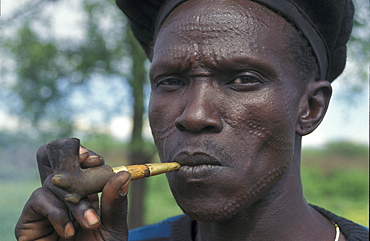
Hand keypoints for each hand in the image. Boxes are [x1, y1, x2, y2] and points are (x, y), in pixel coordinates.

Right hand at [15, 140, 130, 240]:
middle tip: (91, 166)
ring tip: (89, 223)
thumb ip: (115, 203)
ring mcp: (47, 208)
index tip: (95, 159)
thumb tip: (124, 173)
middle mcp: (65, 198)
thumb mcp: (112, 230)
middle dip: (77, 167)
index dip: (86, 157)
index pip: (82, 167)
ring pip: (54, 183)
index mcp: (87, 196)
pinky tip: (68, 232)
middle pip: (62, 167)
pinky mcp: (30, 221)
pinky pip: (38, 199)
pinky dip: (56, 212)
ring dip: (75, 201)